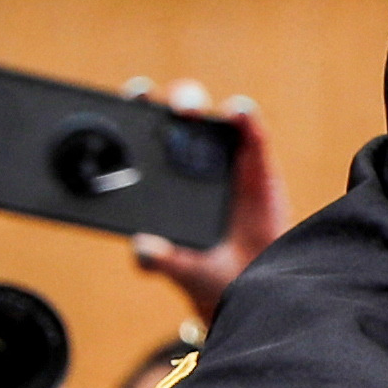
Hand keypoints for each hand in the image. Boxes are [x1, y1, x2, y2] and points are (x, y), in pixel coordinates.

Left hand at [125, 83, 287, 325]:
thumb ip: (160, 260)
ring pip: (211, 115)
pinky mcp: (259, 164)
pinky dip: (245, 117)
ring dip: (198, 102)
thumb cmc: (208, 273)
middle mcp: (190, 160)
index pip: (140, 132)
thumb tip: (142, 248)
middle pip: (176, 113)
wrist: (255, 286)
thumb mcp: (179, 269)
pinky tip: (237, 115)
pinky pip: (253, 132)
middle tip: (169, 112)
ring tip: (190, 111)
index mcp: (159, 178)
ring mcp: (227, 159)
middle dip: (171, 101)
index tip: (128, 101)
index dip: (132, 110)